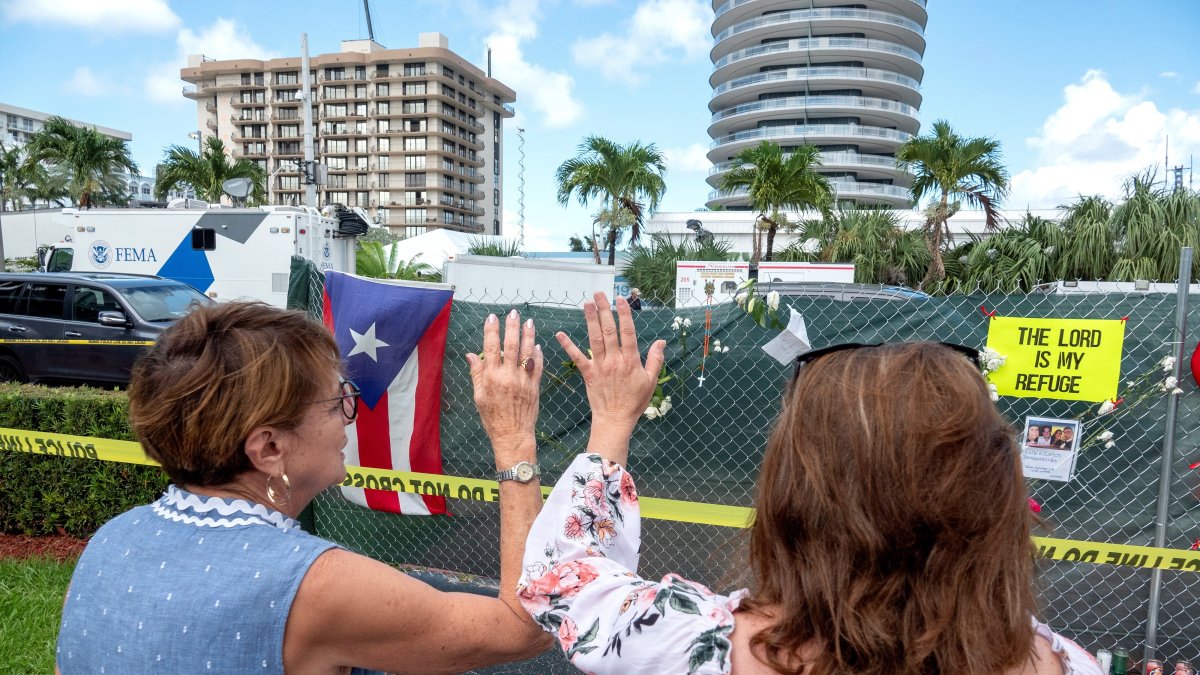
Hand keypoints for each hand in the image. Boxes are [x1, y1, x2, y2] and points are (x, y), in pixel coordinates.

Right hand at [467, 309, 543, 466]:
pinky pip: (538, 367)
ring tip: (529, 322)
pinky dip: (538, 354)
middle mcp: (508, 377)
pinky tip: (537, 344)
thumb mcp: (479, 397)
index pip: (491, 348)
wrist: (512, 435)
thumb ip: (476, 373)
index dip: (491, 331)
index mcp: (491, 378)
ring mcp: (523, 381)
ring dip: (528, 335)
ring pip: (527, 353)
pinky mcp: (535, 387)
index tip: (492, 317)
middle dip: (512, 327)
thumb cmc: (493, 418)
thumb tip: (471, 354)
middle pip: (510, 346)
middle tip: (513, 313)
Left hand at [555, 292, 664, 463]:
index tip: (620, 299)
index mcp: (631, 360)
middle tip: (599, 294)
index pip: (627, 332)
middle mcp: (614, 360)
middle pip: (608, 331)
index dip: (624, 315)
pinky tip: (560, 334)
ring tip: (586, 303)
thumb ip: (655, 360)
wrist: (615, 420)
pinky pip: (577, 358)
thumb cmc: (635, 401)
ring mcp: (600, 366)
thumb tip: (661, 341)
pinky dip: (568, 346)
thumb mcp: (651, 381)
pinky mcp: (588, 374)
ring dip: (590, 320)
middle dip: (604, 310)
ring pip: (594, 339)